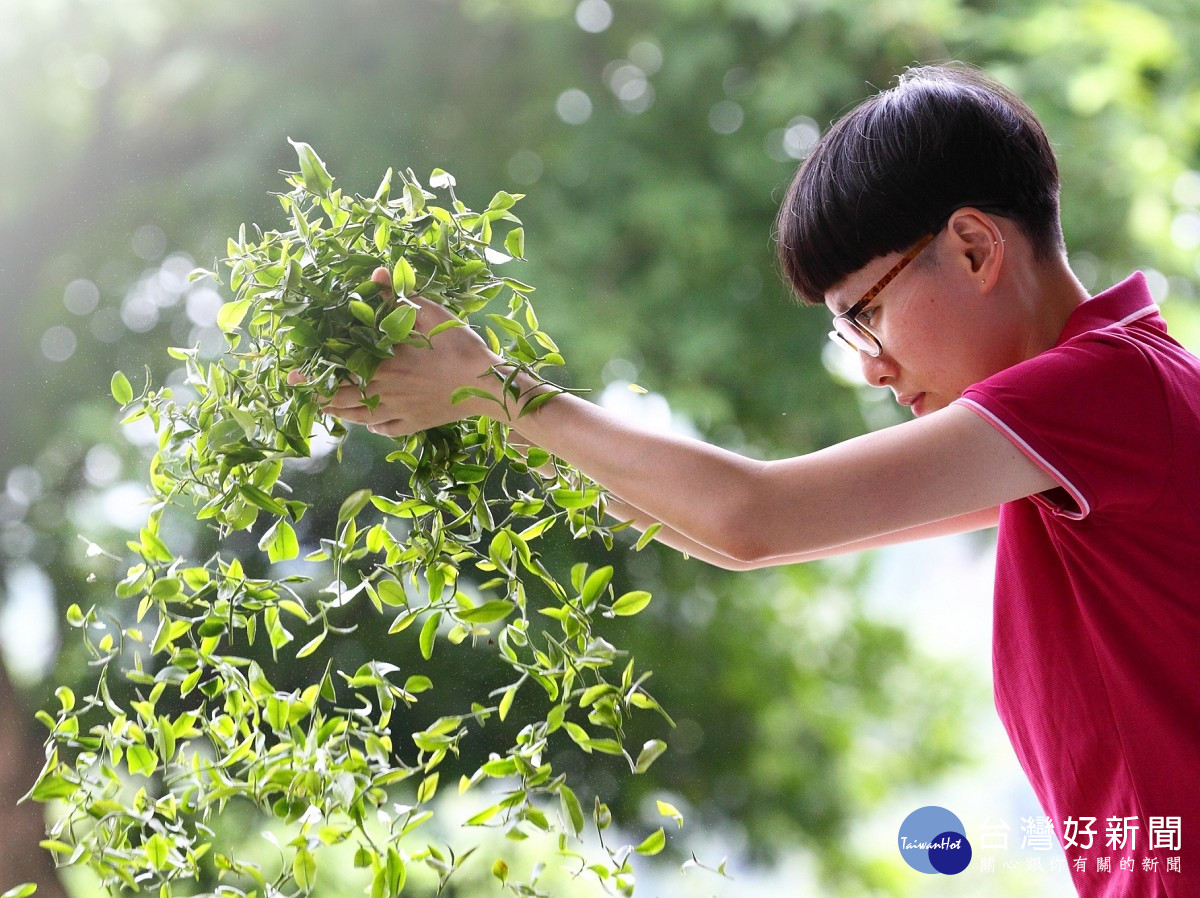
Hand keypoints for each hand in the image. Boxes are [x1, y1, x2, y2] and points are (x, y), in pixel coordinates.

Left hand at [292, 268, 502, 435]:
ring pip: (360, 417)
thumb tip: (376, 271)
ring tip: (326, 408)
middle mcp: (386, 393)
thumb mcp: (430, 313)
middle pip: (343, 398)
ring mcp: (399, 412)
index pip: (339, 371)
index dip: (315, 372)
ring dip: (340, 412)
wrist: (487, 385)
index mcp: (385, 365)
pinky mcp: (415, 424)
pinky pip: (386, 429)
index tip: (293, 372)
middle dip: (318, 395)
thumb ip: (398, 296)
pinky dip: (372, 426)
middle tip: (301, 391)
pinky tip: (369, 422)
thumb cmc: (459, 346)